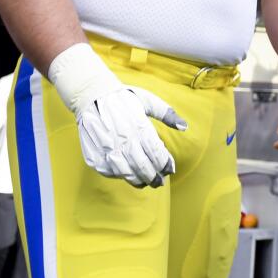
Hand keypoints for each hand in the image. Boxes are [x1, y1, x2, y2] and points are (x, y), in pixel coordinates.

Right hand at [51, 44, 186, 187]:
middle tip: (160, 182)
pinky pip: (109, 172)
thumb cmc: (124, 98)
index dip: (164, 164)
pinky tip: (128, 174)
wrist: (92, 95)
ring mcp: (107, 149)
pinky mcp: (94, 155)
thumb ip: (167, 114)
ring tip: (146, 182)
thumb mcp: (148, 100)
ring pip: (126, 173)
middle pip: (143, 166)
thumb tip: (185, 127)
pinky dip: (120, 175)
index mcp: (139, 126)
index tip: (170, 169)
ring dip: (138, 180)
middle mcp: (123, 139)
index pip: (156, 153)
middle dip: (154, 177)